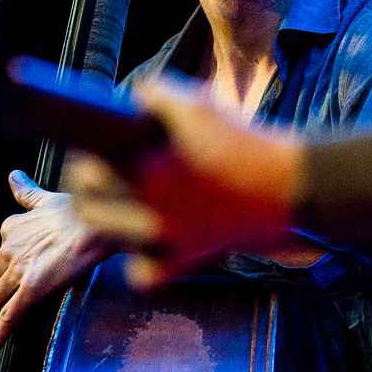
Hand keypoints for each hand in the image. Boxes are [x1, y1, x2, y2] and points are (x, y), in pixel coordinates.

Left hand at [0, 170, 110, 350]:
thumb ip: (27, 192)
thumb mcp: (47, 198)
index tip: (11, 276)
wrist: (96, 224)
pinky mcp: (30, 290)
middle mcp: (9, 249)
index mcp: (11, 229)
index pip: (0, 256)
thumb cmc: (79, 211)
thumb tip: (13, 177)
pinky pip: (9, 315)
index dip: (5, 269)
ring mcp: (18, 271)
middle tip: (1, 304)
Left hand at [68, 75, 302, 285]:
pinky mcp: (185, 262)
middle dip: (85, 189)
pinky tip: (150, 242)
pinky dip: (141, 262)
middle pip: (86, 209)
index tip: (87, 156)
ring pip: (109, 238)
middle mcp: (151, 210)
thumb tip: (129, 99)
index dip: (80, 162)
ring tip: (122, 203)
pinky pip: (142, 276)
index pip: (84, 171)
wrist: (291, 186)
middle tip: (94, 177)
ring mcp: (167, 241)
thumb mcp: (199, 104)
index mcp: (149, 168)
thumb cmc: (245, 142)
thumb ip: (155, 95)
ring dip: (109, 219)